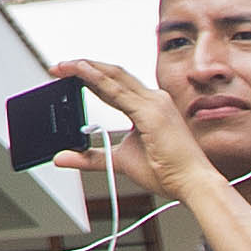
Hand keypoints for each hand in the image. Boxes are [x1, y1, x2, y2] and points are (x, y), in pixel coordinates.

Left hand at [56, 57, 209, 198]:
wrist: (193, 184)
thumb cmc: (168, 171)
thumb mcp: (120, 161)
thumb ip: (91, 157)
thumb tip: (64, 156)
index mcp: (150, 106)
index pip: (115, 84)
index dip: (91, 76)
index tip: (68, 74)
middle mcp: (154, 99)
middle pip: (113, 74)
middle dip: (84, 67)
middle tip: (58, 67)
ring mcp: (154, 103)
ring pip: (114, 76)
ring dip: (86, 69)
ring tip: (63, 67)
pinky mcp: (151, 112)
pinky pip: (118, 92)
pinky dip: (98, 80)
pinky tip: (81, 73)